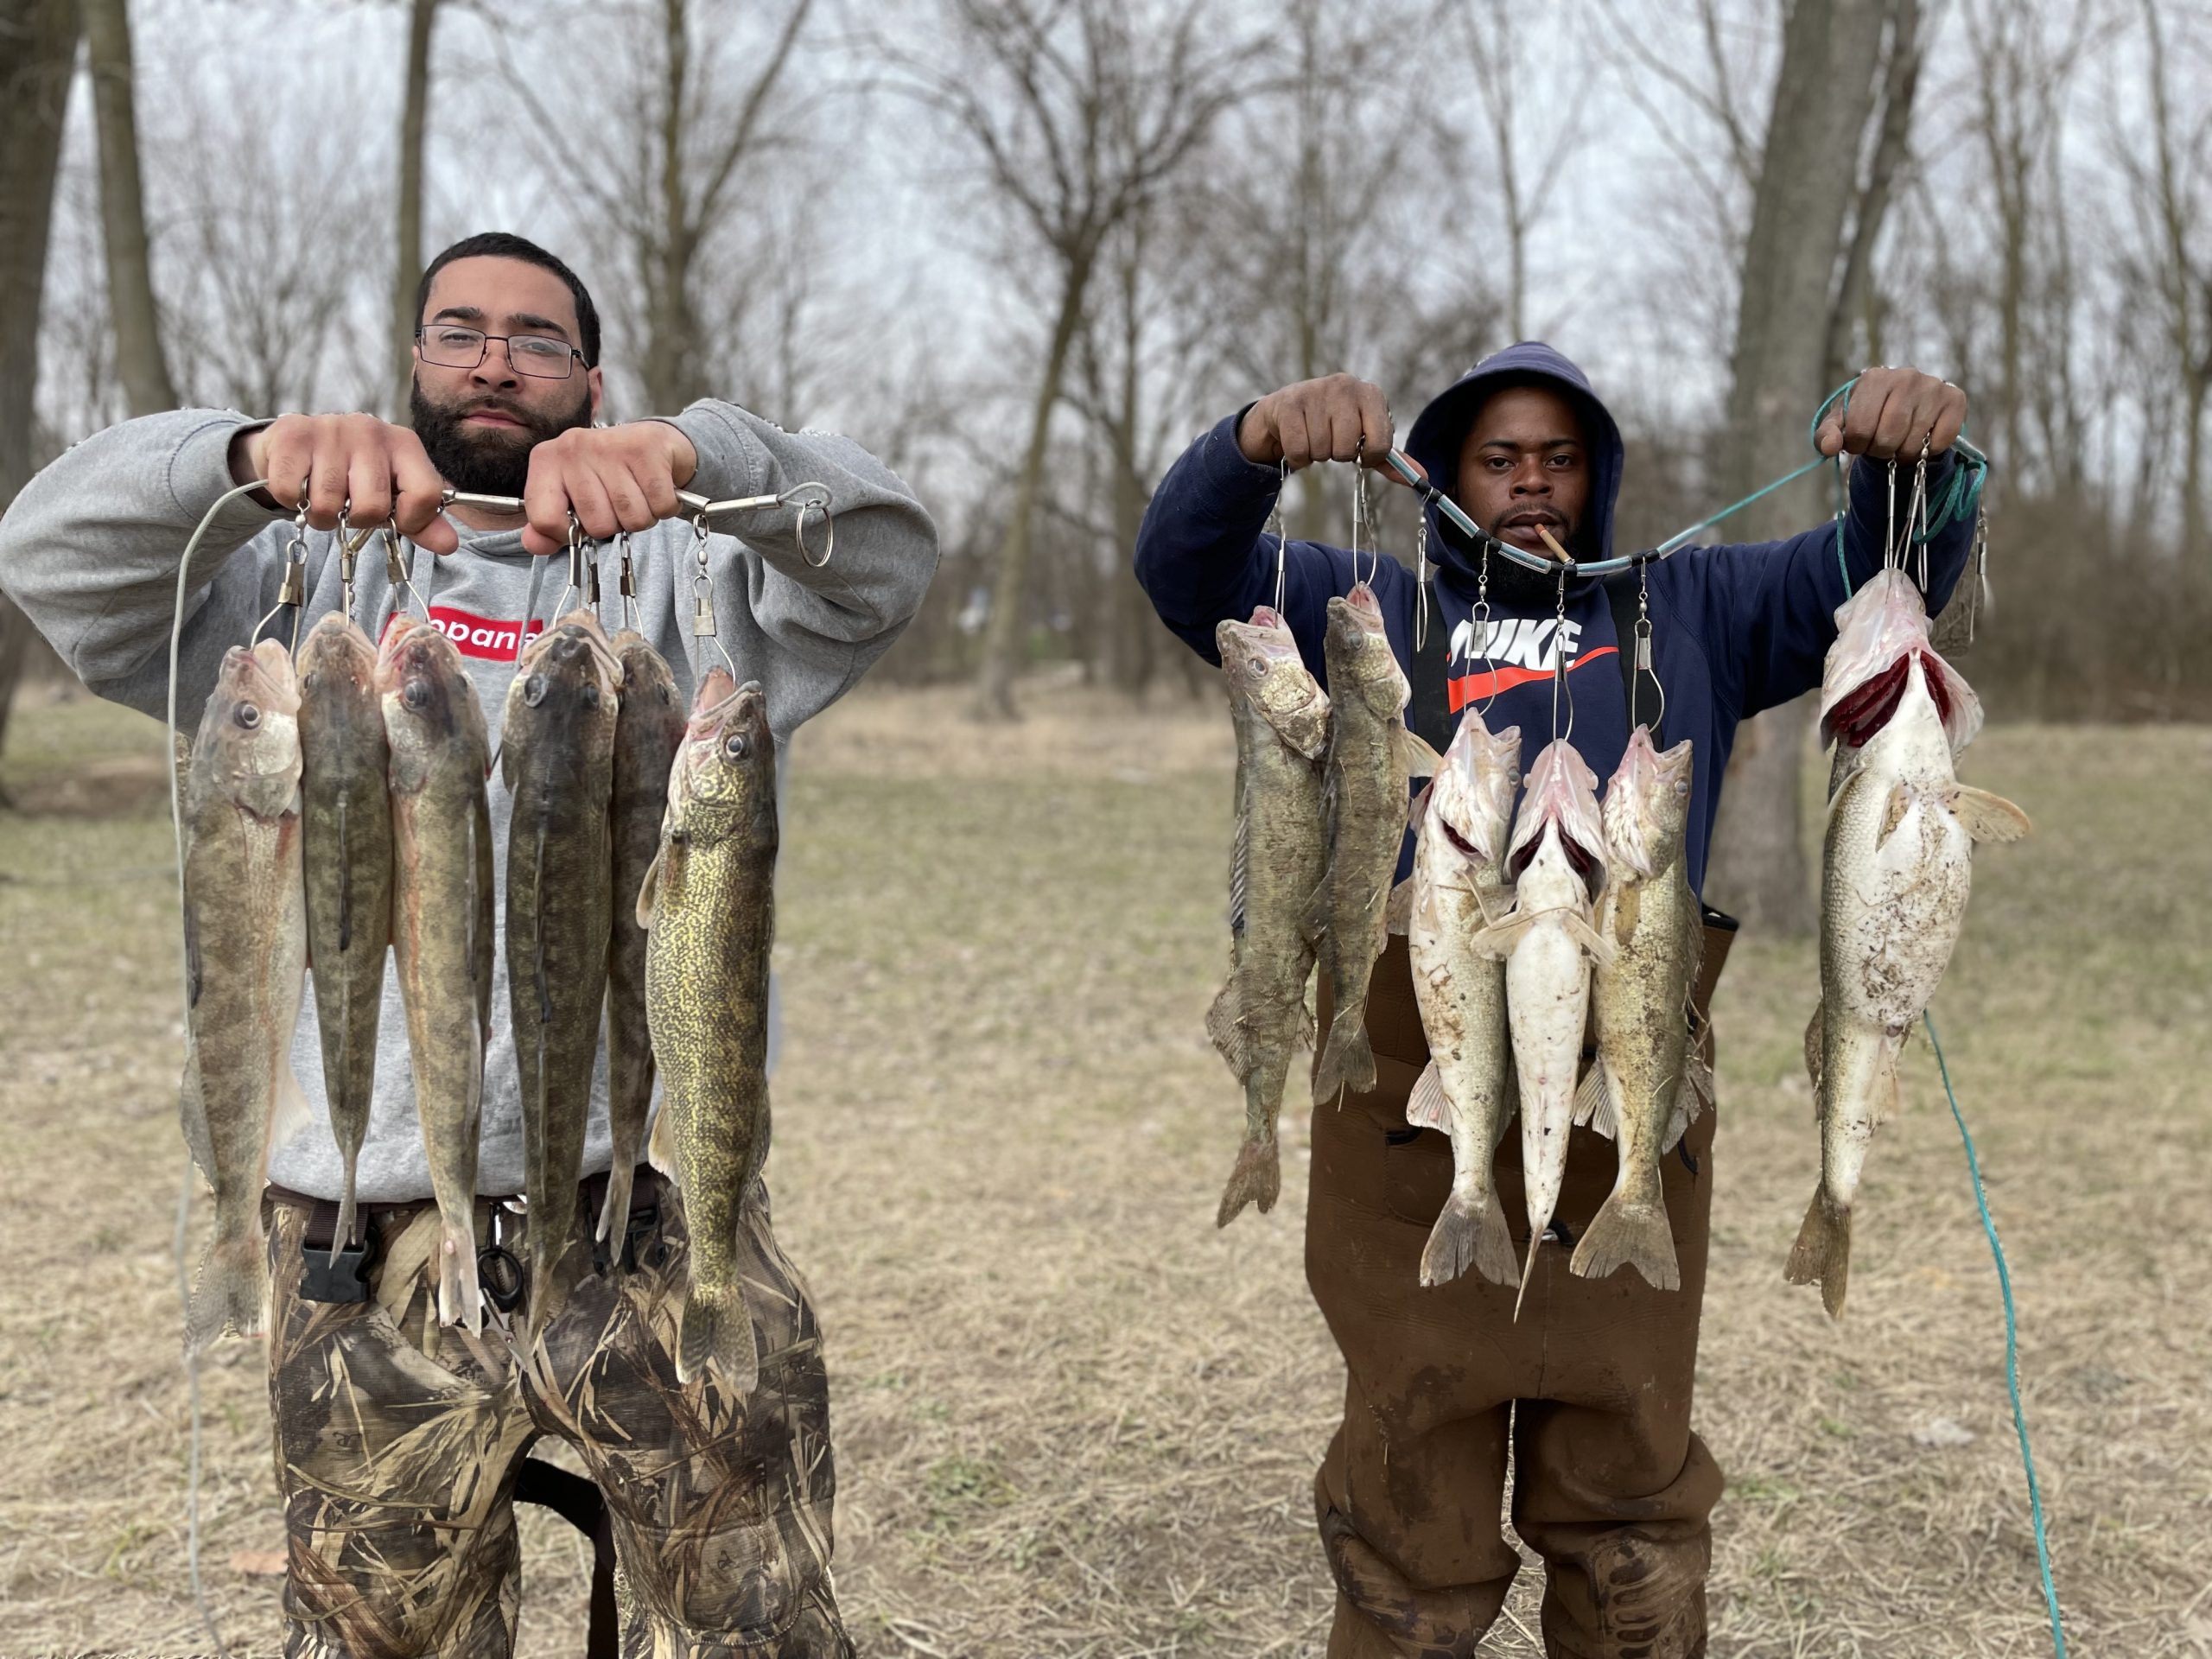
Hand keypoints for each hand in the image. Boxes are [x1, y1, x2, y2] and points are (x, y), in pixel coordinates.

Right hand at [231, 413, 456, 554]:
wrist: (299, 442)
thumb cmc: (353, 474)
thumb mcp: (393, 493)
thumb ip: (423, 520)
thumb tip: (450, 545)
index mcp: (405, 444)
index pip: (426, 494)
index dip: (411, 520)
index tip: (395, 519)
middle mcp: (371, 430)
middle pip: (372, 507)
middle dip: (356, 520)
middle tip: (348, 507)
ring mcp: (331, 429)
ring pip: (328, 504)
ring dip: (321, 514)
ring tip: (322, 496)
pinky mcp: (293, 435)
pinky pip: (292, 493)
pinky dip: (292, 500)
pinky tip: (300, 483)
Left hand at [520, 420, 697, 557]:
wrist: (654, 443)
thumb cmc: (609, 475)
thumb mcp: (572, 499)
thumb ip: (548, 525)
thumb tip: (534, 544)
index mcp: (547, 460)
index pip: (544, 519)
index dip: (567, 534)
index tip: (581, 522)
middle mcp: (573, 447)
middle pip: (598, 524)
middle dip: (615, 524)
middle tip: (617, 503)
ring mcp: (610, 445)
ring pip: (632, 517)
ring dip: (642, 516)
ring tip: (638, 495)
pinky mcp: (646, 448)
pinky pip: (659, 505)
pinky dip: (664, 507)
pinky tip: (655, 489)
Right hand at [1237, 373, 1404, 477]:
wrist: (1283, 411)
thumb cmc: (1331, 426)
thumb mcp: (1364, 440)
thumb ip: (1392, 459)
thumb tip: (1422, 477)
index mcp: (1370, 394)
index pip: (1381, 444)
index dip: (1369, 457)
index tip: (1359, 451)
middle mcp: (1345, 386)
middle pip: (1347, 449)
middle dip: (1337, 454)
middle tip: (1330, 441)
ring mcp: (1315, 391)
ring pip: (1322, 450)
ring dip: (1315, 454)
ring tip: (1312, 437)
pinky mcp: (1289, 403)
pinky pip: (1299, 450)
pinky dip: (1296, 457)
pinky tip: (1296, 439)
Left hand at [1815, 367, 1967, 461]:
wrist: (1903, 407)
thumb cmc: (1868, 416)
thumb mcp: (1842, 424)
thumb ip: (1827, 435)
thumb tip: (1829, 447)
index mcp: (1874, 378)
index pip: (1860, 429)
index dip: (1857, 445)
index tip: (1860, 442)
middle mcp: (1907, 376)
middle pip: (1888, 437)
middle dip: (1880, 451)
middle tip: (1881, 445)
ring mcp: (1933, 386)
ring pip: (1913, 443)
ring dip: (1903, 453)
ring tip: (1899, 441)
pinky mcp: (1955, 400)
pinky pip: (1940, 441)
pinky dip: (1928, 450)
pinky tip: (1922, 437)